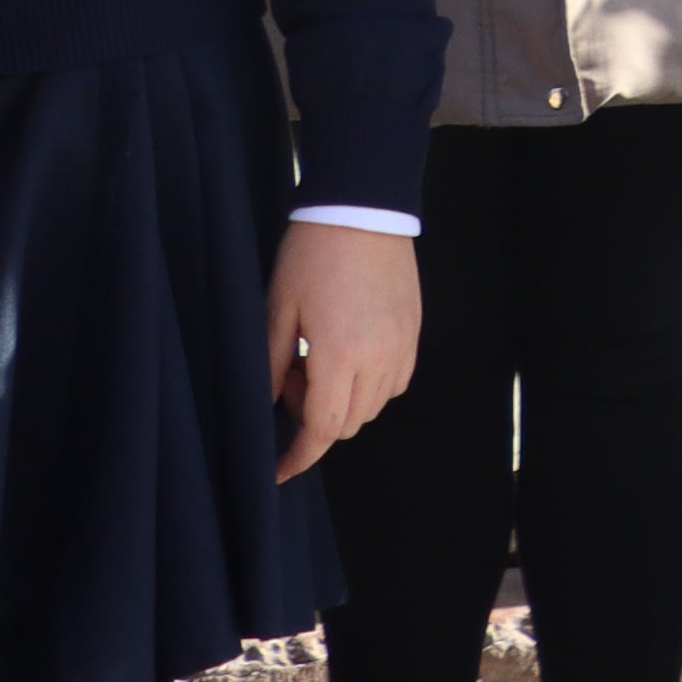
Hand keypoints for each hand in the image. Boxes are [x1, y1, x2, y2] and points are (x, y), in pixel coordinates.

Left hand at [265, 221, 422, 482]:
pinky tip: (350, 354)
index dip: (299, 456)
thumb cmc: (311, 256)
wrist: (364, 211)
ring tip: (318, 359)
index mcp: (341, 354)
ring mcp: (403, 345)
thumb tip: (267, 405)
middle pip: (350, 422)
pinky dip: (371, 385)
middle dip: (314, 418)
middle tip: (291, 376)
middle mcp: (379, 358)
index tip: (278, 470)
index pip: (323, 428)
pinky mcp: (414, 332)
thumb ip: (271, 365)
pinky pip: (396, 381)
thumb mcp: (277, 309)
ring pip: (375, 405)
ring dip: (343, 401)